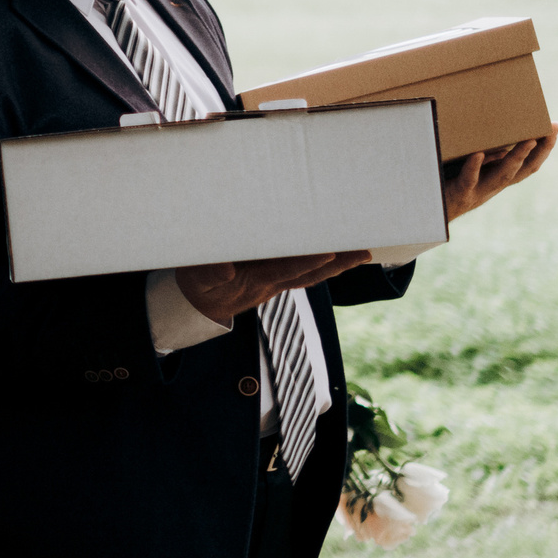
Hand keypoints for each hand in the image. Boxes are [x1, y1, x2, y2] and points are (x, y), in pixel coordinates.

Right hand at [174, 250, 373, 326]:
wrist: (199, 306)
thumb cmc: (197, 286)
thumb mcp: (195, 280)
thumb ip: (208, 274)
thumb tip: (226, 269)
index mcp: (254, 282)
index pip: (286, 270)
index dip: (308, 261)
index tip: (330, 251)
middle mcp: (271, 284)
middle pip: (309, 274)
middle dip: (336, 263)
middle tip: (363, 251)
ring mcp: (274, 282)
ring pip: (310, 274)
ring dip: (337, 265)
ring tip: (361, 253)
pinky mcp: (273, 278)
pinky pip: (303, 272)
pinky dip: (323, 265)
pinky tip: (337, 257)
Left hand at [442, 124, 557, 221]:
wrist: (427, 215)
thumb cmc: (447, 187)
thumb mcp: (470, 170)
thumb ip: (486, 159)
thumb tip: (503, 143)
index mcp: (497, 180)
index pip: (528, 164)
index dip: (544, 148)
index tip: (555, 127)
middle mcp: (493, 187)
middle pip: (524, 170)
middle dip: (541, 150)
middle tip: (552, 130)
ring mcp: (478, 192)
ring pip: (503, 176)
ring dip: (517, 158)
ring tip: (528, 139)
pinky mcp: (458, 194)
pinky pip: (468, 180)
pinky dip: (474, 167)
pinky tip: (478, 153)